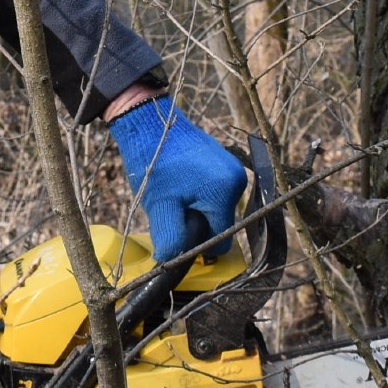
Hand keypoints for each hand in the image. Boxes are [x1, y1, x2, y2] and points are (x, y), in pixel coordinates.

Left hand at [107, 96, 247, 262]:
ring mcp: (234, 169)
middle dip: (197, 225)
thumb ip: (171, 240)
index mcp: (226, 192)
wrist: (149, 122)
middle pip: (220, 225)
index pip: (221, 242)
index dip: (197, 245)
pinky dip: (199, 196)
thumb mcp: (159, 207)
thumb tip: (174, 264)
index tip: (177, 232)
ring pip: (217, 210)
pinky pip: (216, 194)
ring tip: (174, 193)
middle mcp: (238, 180)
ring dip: (196, 210)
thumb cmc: (153, 163)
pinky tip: (180, 184)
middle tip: (171, 208)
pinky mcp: (225, 163)